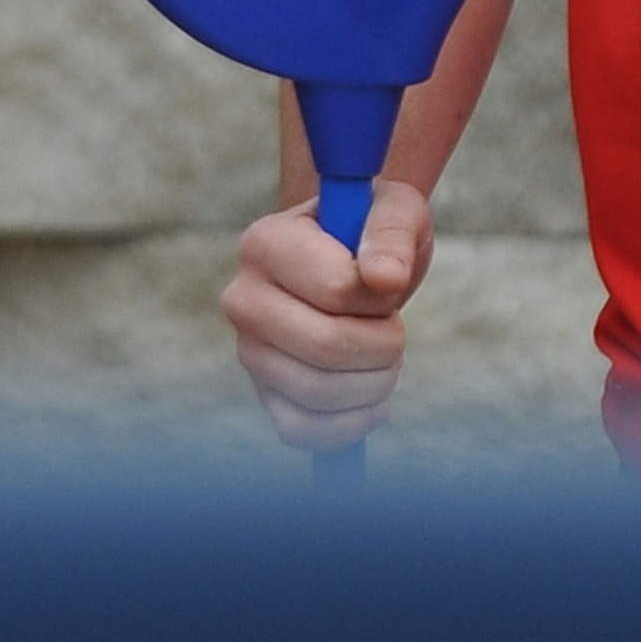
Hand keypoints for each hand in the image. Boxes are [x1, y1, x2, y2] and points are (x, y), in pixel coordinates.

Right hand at [221, 177, 432, 455]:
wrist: (356, 262)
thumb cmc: (375, 231)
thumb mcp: (395, 209)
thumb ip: (392, 233)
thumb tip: (386, 278)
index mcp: (265, 242)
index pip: (335, 289)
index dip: (380, 295)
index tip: (387, 281)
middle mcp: (244, 299)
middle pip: (325, 346)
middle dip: (384, 345)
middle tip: (396, 330)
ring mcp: (249, 351)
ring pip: (318, 393)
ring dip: (376, 383)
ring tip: (386, 357)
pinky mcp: (263, 394)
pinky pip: (303, 431)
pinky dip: (351, 424)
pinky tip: (372, 399)